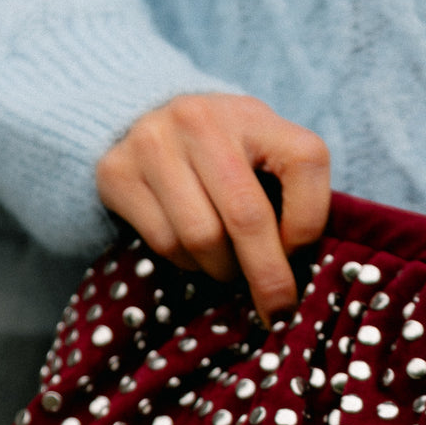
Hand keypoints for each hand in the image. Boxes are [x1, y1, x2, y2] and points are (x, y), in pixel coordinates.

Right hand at [96, 93, 331, 326]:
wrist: (143, 121)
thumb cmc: (224, 154)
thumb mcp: (265, 154)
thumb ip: (292, 197)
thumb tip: (300, 270)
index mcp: (253, 113)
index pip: (304, 164)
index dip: (310, 223)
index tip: (301, 253)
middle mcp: (200, 119)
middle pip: (246, 216)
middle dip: (268, 275)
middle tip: (278, 311)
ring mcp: (152, 142)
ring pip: (202, 238)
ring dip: (224, 269)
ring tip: (229, 265)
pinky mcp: (116, 171)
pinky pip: (165, 243)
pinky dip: (188, 263)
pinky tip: (194, 251)